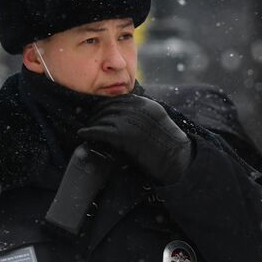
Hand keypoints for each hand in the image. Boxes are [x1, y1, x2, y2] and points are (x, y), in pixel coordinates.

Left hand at [76, 94, 193, 185]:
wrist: (178, 162)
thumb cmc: (171, 150)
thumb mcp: (160, 125)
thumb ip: (145, 118)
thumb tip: (127, 118)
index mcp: (148, 106)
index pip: (121, 99)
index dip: (107, 104)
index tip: (99, 111)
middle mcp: (139, 110)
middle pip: (110, 106)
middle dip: (98, 113)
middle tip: (91, 121)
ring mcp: (131, 122)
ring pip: (104, 118)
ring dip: (93, 123)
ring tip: (88, 130)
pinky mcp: (125, 136)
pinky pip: (101, 131)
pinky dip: (90, 132)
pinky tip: (83, 134)